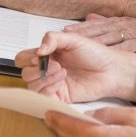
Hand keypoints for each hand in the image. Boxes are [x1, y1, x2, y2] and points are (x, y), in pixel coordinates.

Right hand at [15, 32, 135, 102]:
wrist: (112, 70)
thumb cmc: (95, 53)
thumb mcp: (73, 39)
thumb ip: (53, 38)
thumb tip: (38, 50)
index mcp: (48, 54)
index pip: (23, 58)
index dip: (27, 58)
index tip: (40, 56)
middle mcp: (47, 69)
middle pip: (25, 73)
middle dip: (37, 69)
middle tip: (56, 65)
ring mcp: (52, 84)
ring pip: (31, 86)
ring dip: (43, 79)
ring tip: (62, 73)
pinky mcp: (59, 97)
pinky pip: (42, 98)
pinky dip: (46, 91)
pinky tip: (60, 84)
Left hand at [63, 13, 135, 52]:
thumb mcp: (126, 21)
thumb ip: (106, 19)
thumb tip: (89, 17)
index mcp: (118, 21)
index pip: (95, 24)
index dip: (80, 28)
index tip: (65, 31)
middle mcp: (122, 26)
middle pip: (98, 30)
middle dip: (81, 33)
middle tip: (65, 36)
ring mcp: (132, 33)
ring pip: (109, 37)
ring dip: (94, 41)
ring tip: (79, 46)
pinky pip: (126, 46)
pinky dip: (115, 50)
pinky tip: (105, 54)